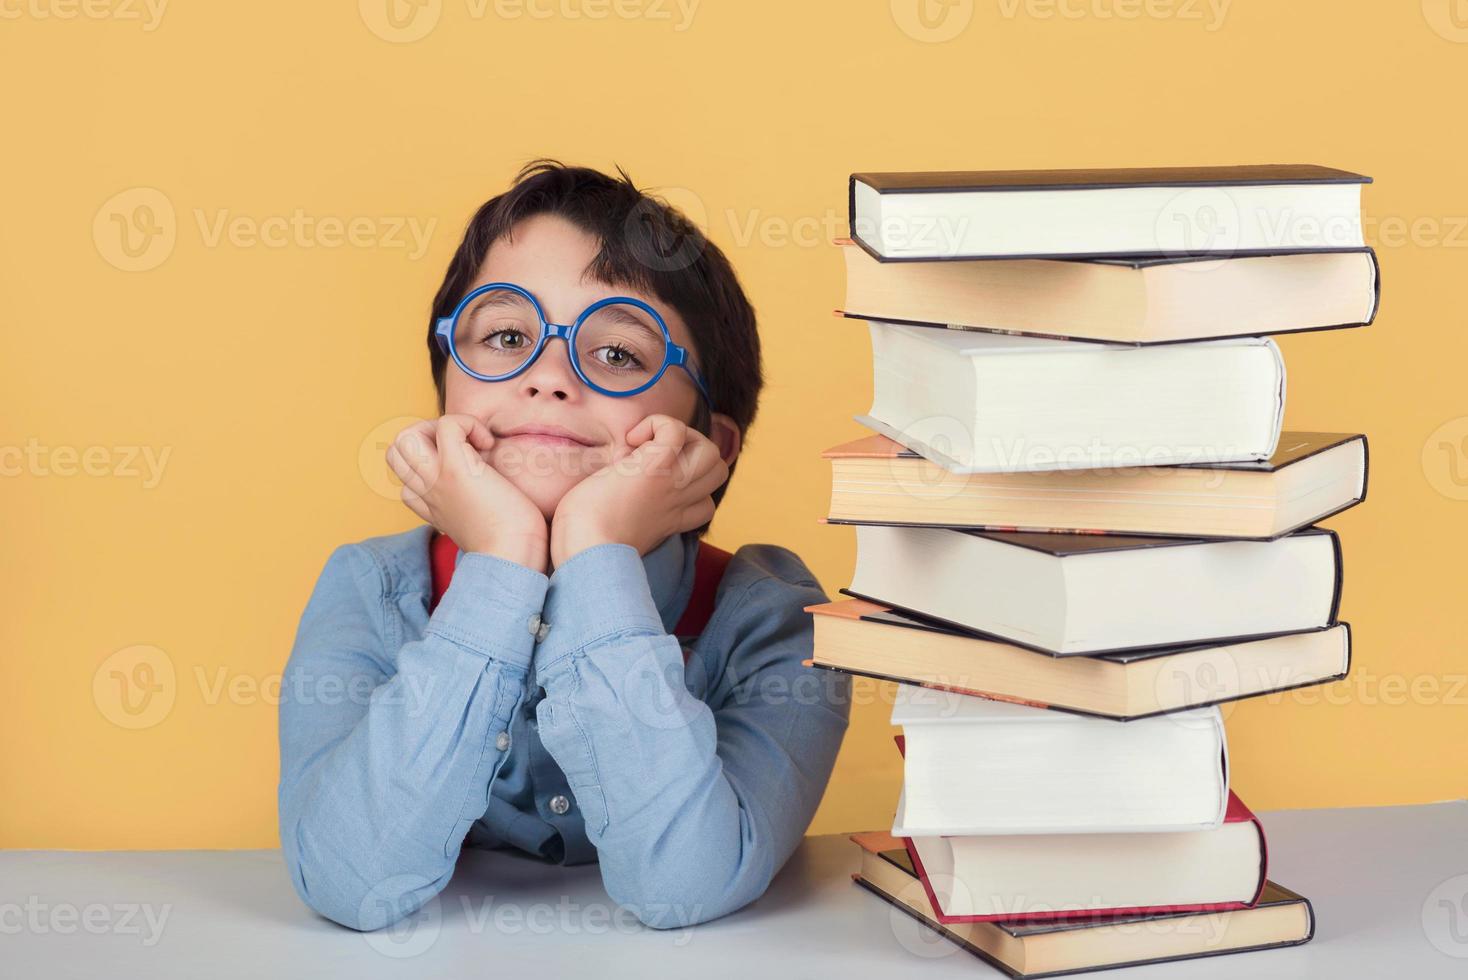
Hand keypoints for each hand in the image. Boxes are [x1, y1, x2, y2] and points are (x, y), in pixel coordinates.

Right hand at [386, 415, 549, 572]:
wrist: (512, 558)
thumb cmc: (510, 547)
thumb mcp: (480, 528)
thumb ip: (472, 511)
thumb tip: (490, 492)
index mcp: (432, 508)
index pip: (406, 481)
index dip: (430, 464)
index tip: (465, 471)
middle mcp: (427, 493)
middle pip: (396, 451)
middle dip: (426, 436)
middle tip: (463, 447)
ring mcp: (436, 480)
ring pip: (406, 435)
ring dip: (439, 426)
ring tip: (470, 441)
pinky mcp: (455, 469)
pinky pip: (446, 425)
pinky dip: (468, 424)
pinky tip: (488, 443)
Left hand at [549, 414, 728, 568]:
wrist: (586, 551)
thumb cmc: (585, 547)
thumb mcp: (617, 534)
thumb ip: (627, 518)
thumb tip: (614, 489)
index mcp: (669, 521)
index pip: (704, 505)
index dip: (689, 488)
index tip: (651, 485)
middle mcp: (677, 502)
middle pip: (718, 472)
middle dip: (694, 454)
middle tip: (656, 455)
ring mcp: (671, 484)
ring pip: (709, 449)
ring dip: (683, 436)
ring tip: (650, 444)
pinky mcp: (656, 467)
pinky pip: (674, 430)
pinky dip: (657, 424)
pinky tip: (632, 438)